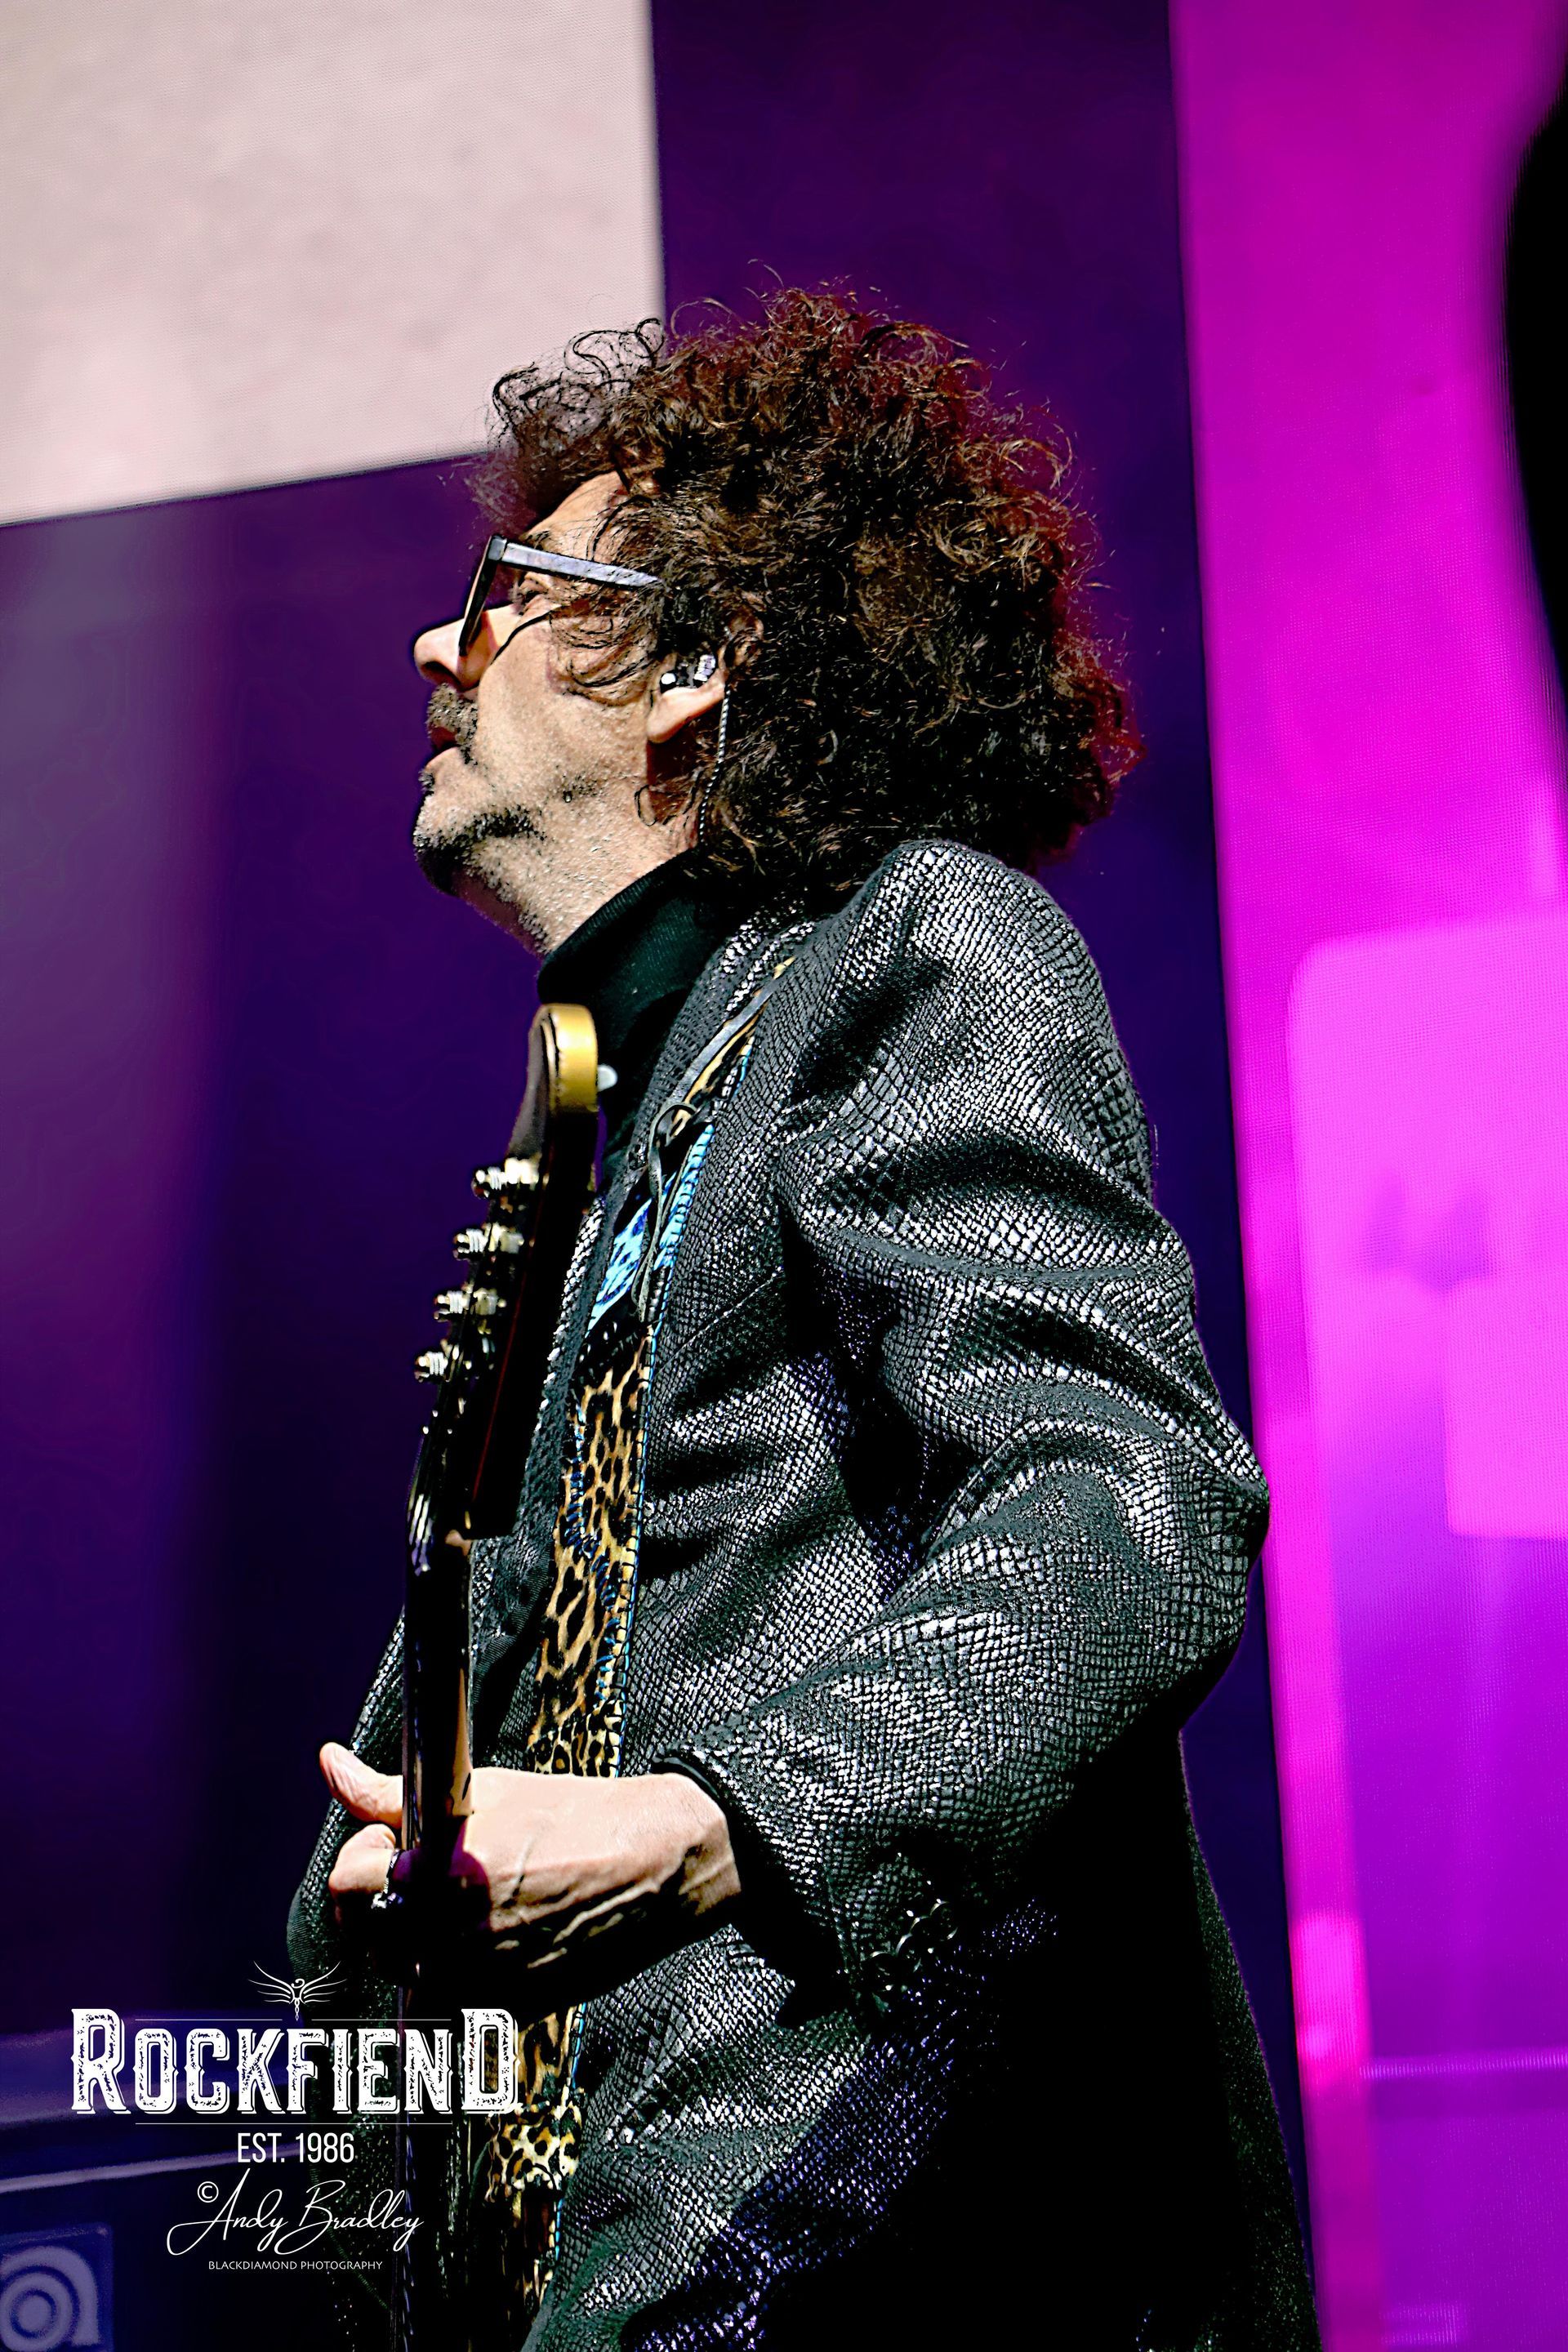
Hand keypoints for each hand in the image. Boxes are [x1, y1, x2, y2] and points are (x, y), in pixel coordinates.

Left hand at [321, 1743, 739, 2010]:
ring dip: (417, 1937)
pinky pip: (446, 1999)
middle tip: (434, 1867)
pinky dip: (456, 1969)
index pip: (345, 1886)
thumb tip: (331, 1764)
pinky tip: (494, 1930)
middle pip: (367, 1933)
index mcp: (436, 1879)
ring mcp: (476, 1985)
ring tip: (468, 1898)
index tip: (398, 1839)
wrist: (650, 1866)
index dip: (368, 1852)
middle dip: (386, 1898)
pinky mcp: (504, 2011)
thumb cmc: (570, 1818)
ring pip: (403, 1969)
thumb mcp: (478, 1792)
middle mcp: (448, 1941)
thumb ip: (390, 1792)